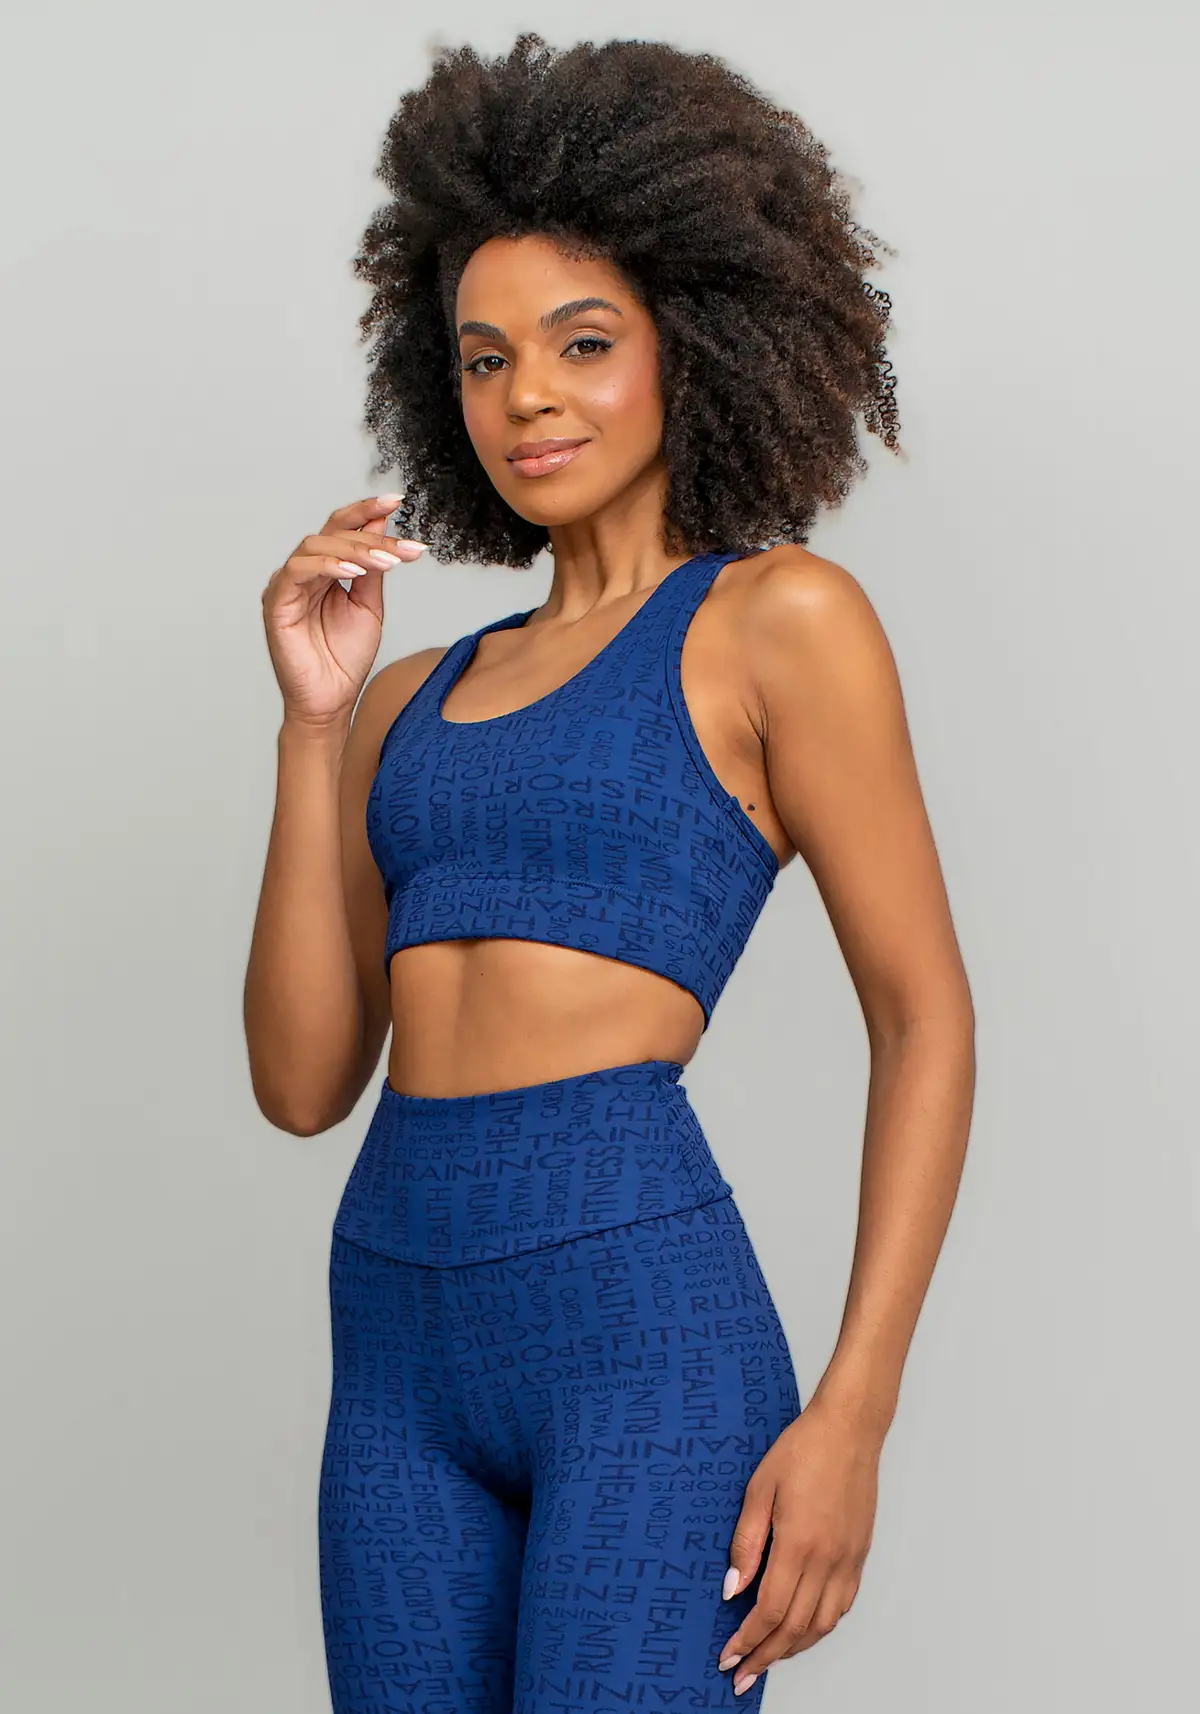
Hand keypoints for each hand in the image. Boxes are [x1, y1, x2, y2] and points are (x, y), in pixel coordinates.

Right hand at [260, 493, 426, 727]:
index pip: (342, 529)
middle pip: (332, 533)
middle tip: (405, 548)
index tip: (397, 500)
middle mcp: (303, 572)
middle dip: (372, 536)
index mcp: (325, 570)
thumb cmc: (345, 658)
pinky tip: (354, 572)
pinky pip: (298, 571)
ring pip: (316, 547)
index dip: (367, 511)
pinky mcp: (276, 603)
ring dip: (354, 550)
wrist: (331, 701)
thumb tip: (382, 525)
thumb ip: (373, 568)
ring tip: (385, 562)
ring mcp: (287, 586)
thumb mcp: (369, 606)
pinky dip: (327, 567)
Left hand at [716, 1399, 880, 1693]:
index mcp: (799, 1544)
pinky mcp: (859, 1554)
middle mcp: (828, 1560)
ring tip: (769, 1658)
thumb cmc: (802, 1450)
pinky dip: (821, 1626)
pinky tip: (805, 1629)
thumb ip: (746, 1542)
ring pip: (823, 1624)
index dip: (748, 1640)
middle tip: (742, 1674)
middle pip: (796, 1628)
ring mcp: (848, 1560)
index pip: (771, 1611)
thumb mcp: (760, 1488)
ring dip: (795, 1648)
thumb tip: (732, 1589)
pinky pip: (842, 1605)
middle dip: (766, 1656)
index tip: (728, 1656)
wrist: (849, 1429)